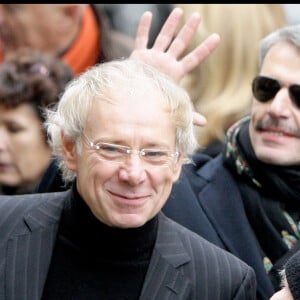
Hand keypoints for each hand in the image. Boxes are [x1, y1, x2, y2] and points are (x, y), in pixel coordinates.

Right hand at [131, 7, 219, 126]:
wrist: (135, 102)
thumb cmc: (155, 106)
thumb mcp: (174, 107)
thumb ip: (189, 114)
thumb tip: (205, 124)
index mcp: (176, 73)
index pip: (194, 59)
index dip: (205, 49)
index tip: (217, 37)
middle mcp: (166, 62)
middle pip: (180, 43)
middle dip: (189, 30)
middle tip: (198, 16)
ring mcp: (153, 57)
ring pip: (164, 37)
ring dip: (170, 25)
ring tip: (179, 11)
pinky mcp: (139, 56)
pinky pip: (141, 39)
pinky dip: (144, 28)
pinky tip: (148, 15)